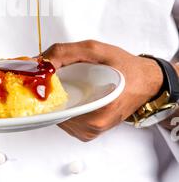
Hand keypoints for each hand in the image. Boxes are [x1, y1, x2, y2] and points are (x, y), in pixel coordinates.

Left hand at [43, 40, 163, 141]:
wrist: (146, 80)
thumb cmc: (125, 67)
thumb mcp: (94, 50)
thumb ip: (63, 53)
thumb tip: (37, 62)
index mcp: (96, 113)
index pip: (52, 109)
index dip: (39, 92)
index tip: (35, 80)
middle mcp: (92, 127)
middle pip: (53, 113)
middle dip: (47, 93)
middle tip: (51, 76)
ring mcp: (90, 131)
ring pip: (58, 117)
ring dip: (56, 99)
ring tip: (65, 82)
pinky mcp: (89, 131)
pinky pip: (66, 119)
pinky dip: (64, 104)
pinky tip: (72, 92)